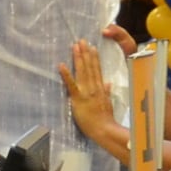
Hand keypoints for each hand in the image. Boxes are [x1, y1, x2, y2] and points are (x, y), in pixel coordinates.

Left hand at [58, 36, 130, 164]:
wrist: (104, 129)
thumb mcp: (108, 103)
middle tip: (81, 40)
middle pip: (89, 67)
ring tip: (75, 46)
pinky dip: (66, 74)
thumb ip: (107, 92)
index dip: (94, 58)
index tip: (92, 47)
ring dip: (78, 58)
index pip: (97, 70)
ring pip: (82, 71)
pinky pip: (71, 84)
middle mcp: (94, 87)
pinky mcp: (78, 98)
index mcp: (100, 89)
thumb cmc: (105, 119)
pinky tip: (61, 65)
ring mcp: (86, 92)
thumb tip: (108, 83)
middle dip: (85, 53)